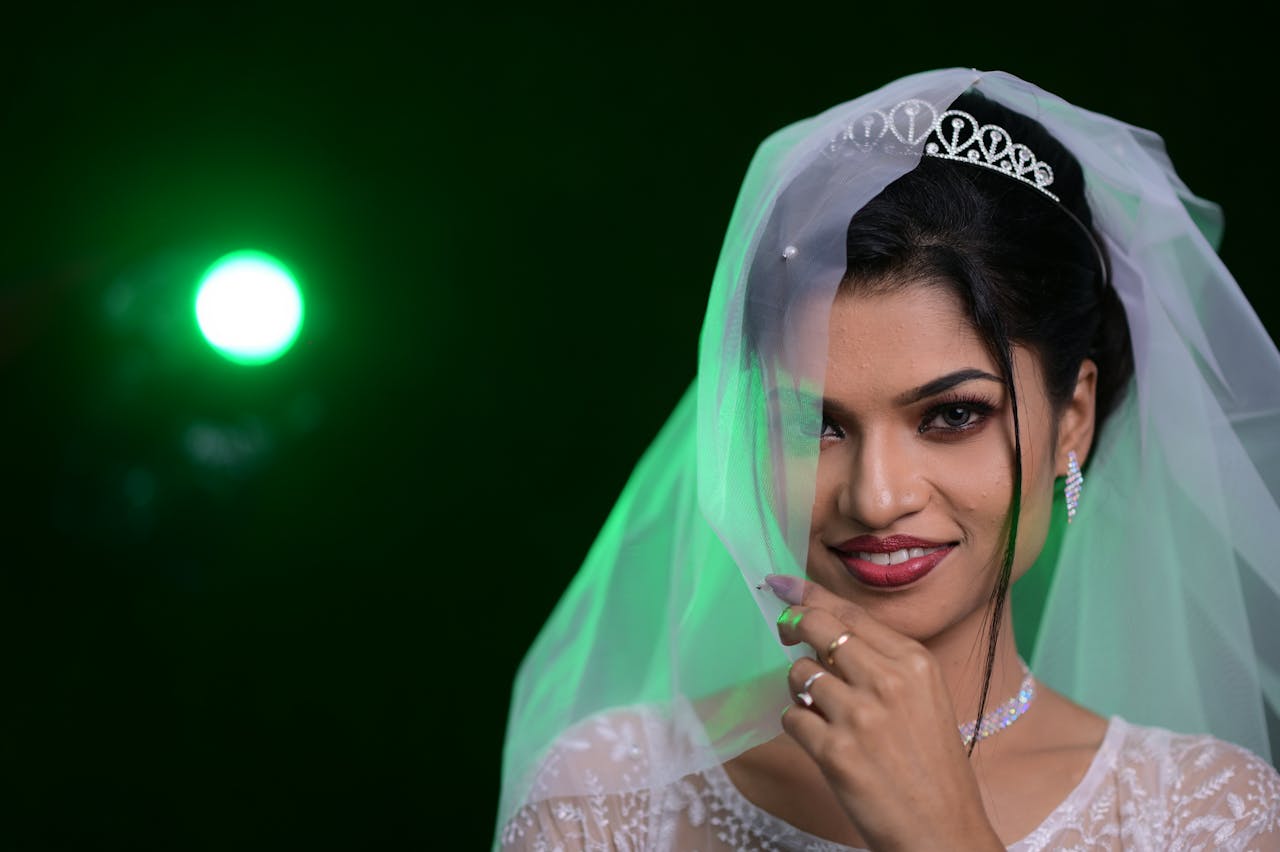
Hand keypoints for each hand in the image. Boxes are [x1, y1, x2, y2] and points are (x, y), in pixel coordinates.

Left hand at [768, 575, 1003, 851]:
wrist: (942, 832)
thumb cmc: (932, 767)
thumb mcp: (925, 698)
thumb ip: (883, 661)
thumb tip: (827, 628)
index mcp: (915, 662)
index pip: (849, 611)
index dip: (808, 595)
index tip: (781, 585)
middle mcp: (888, 680)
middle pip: (818, 628)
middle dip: (793, 626)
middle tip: (784, 631)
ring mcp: (860, 715)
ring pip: (799, 673)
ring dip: (801, 689)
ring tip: (823, 710)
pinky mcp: (835, 751)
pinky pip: (792, 716)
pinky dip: (798, 725)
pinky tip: (821, 740)